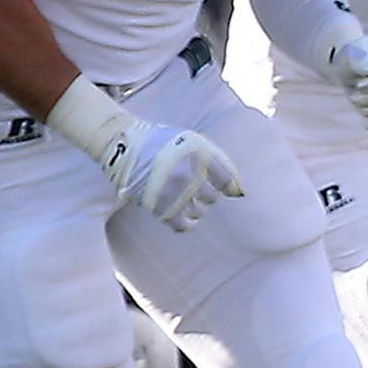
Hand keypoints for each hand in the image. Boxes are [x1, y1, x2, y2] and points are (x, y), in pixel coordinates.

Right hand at [101, 119, 243, 230]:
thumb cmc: (166, 143)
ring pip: (199, 211)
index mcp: (200, 155)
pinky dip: (186, 223)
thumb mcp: (197, 143)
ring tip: (182, 196)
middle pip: (212, 197)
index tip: (219, 185)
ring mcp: (174, 191)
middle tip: (190, 184)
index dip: (225, 186)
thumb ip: (221, 163)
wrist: (127, 145)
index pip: (227, 181)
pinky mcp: (159, 205)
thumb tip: (240, 193)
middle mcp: (189, 174)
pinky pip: (182, 225)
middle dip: (205, 193)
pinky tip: (185, 218)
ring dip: (194, 207)